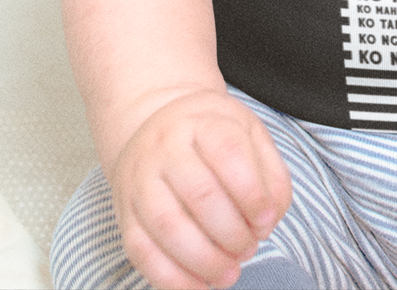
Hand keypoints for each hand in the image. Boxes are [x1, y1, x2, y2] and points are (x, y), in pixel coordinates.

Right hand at [109, 89, 292, 288]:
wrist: (158, 127)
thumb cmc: (213, 137)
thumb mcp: (250, 136)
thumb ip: (271, 175)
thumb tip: (267, 221)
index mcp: (203, 123)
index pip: (228, 152)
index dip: (252, 194)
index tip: (266, 220)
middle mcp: (165, 147)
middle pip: (199, 193)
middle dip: (231, 232)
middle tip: (248, 249)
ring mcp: (140, 180)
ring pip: (167, 224)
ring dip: (203, 259)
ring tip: (229, 273)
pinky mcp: (125, 212)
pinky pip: (140, 250)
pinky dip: (170, 277)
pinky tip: (198, 285)